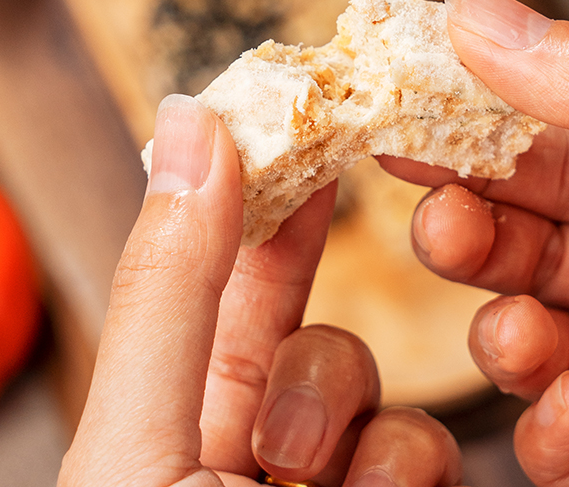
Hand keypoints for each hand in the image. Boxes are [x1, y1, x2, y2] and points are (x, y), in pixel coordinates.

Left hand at [57, 94, 463, 486]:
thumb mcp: (137, 442)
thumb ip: (168, 289)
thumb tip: (185, 123)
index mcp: (170, 414)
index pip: (220, 275)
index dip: (256, 195)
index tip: (291, 117)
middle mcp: (246, 441)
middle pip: (298, 302)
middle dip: (316, 254)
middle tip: (342, 153)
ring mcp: (326, 475)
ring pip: (367, 377)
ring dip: (343, 404)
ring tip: (297, 467)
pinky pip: (431, 450)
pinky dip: (410, 468)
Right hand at [381, 0, 568, 485]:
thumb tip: (472, 6)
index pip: (568, 152)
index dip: (482, 136)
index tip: (408, 128)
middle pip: (543, 247)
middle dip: (477, 237)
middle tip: (439, 224)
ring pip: (548, 346)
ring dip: (511, 342)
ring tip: (523, 338)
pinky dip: (557, 438)